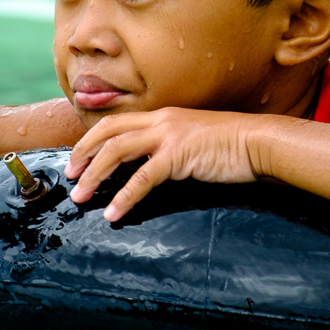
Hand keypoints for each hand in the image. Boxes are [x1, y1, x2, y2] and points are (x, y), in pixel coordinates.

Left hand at [65, 108, 262, 221]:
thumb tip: (151, 167)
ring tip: (80, 197)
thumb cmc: (232, 146)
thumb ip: (170, 148)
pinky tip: (114, 213)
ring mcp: (169, 135)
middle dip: (83, 154)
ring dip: (94, 176)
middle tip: (70, 177)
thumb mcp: (194, 140)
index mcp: (163, 116)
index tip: (78, 160)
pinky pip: (143, 178)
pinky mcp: (179, 155)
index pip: (116, 123)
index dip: (92, 140)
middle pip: (108, 132)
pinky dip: (124, 197)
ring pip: (117, 151)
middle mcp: (161, 120)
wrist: (259, 142)